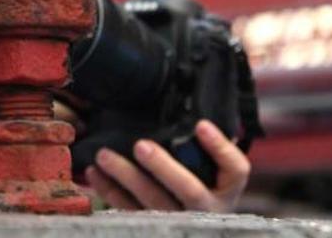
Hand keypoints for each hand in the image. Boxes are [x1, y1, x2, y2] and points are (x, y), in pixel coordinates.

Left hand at [84, 120, 250, 212]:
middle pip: (189, 191)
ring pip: (154, 203)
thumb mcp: (213, 167)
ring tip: (104, 155)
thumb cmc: (203, 183)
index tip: (201, 124)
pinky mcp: (154, 226)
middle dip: (163, 167)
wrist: (196, 222)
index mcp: (227, 188)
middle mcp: (208, 209)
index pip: (236, 169)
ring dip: (126, 178)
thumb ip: (204, 144)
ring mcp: (181, 221)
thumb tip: (190, 105)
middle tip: (140, 145)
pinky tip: (95, 173)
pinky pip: (130, 211)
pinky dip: (110, 191)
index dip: (220, 148)